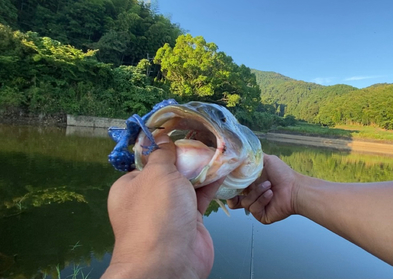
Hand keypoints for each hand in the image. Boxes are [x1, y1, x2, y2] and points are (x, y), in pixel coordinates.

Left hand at [102, 135, 222, 278]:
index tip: (182, 133)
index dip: (165, 147)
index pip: (148, 161)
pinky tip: (224, 170)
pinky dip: (212, 184)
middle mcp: (149, 198)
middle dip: (187, 157)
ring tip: (219, 150)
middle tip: (205, 139)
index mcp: (131, 186)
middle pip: (170, 171)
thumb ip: (163, 154)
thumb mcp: (157, 174)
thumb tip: (161, 138)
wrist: (169, 263)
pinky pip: (201, 197)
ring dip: (203, 169)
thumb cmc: (156, 215)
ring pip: (188, 184)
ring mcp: (170, 211)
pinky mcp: (190, 222)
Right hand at [227, 154, 298, 223]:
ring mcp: (256, 207)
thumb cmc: (283, 174)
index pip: (233, 188)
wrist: (295, 188)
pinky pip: (253, 208)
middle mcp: (252, 196)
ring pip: (245, 202)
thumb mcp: (266, 160)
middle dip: (235, 192)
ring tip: (269, 186)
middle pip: (233, 200)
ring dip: (256, 192)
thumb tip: (239, 154)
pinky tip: (270, 194)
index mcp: (250, 184)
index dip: (229, 185)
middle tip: (241, 185)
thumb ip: (251, 158)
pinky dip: (262, 200)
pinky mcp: (261, 215)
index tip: (226, 179)